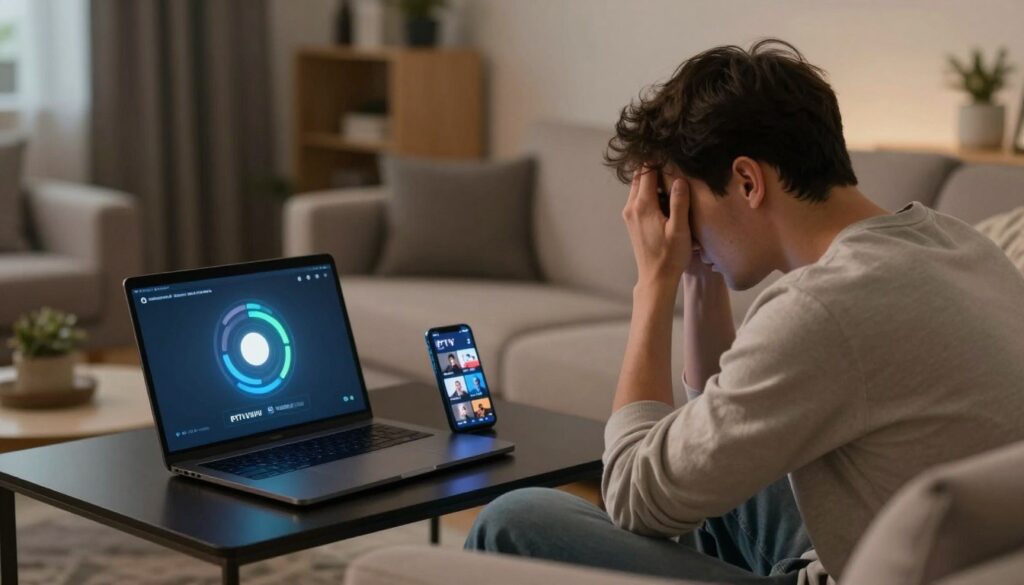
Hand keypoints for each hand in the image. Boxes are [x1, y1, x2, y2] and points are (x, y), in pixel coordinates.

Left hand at [622, 167, 692, 287]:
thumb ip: (678, 202)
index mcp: (643, 205)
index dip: (659, 159)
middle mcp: (632, 207)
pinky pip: (638, 197)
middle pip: (640, 175)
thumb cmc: (670, 256)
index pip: (647, 170)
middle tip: (673, 162)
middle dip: (654, 166)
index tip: (672, 152)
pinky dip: (649, 191)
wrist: (656, 278)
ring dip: (652, 179)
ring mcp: (629, 214)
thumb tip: (679, 178)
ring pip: (638, 186)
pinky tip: (665, 196)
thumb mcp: (679, 229)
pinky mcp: (631, 220)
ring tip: (671, 178)